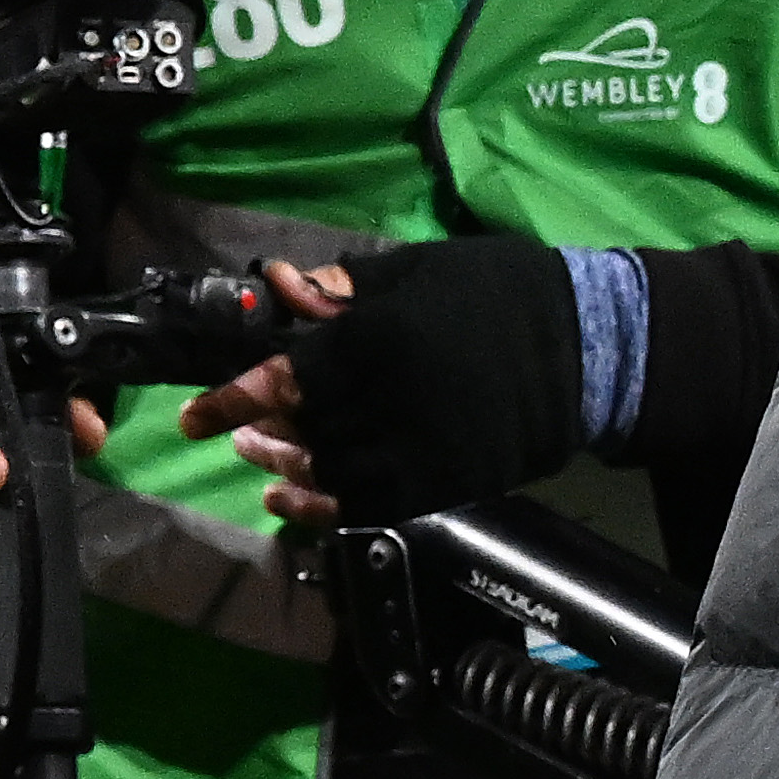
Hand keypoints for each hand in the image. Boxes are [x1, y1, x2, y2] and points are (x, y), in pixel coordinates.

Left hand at [232, 236, 592, 529]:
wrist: (586, 348)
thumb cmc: (496, 291)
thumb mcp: (417, 268)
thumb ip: (344, 285)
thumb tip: (280, 287)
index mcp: (383, 336)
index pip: (290, 376)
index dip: (234, 397)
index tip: (193, 416)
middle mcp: (394, 401)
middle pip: (304, 428)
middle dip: (259, 429)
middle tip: (231, 429)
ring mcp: (421, 450)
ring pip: (330, 473)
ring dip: (285, 469)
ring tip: (259, 460)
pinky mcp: (445, 485)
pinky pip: (368, 508)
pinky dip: (323, 509)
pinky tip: (294, 499)